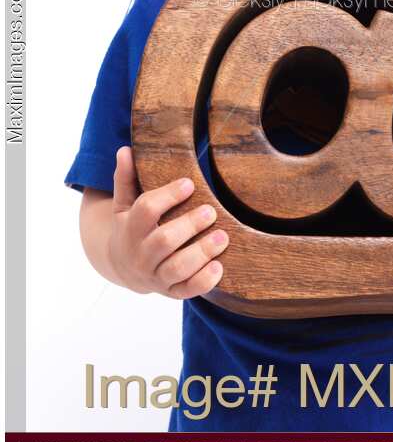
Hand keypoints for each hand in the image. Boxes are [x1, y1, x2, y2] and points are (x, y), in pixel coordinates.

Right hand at [107, 146, 228, 298]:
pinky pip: (187, 290)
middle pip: (163, 240)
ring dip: (201, 253)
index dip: (167, 196)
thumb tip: (125, 150)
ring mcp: (155, 276)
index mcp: (130, 228)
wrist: (122, 267)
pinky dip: (203, 282)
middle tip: (211, 211)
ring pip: (177, 268)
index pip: (146, 210)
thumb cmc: (130, 227)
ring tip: (222, 237)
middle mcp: (141, 254)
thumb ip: (125, 179)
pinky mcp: (170, 291)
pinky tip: (219, 267)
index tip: (189, 183)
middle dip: (189, 225)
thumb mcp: (124, 204)